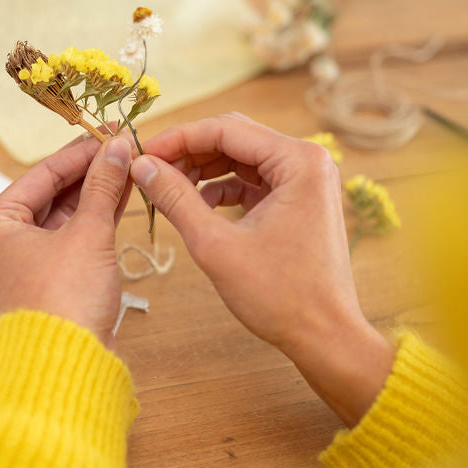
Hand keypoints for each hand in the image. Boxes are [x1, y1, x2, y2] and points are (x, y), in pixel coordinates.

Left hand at [0, 134, 133, 348]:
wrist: (65, 366)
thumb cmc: (63, 300)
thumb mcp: (87, 234)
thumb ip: (103, 186)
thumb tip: (117, 146)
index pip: (42, 172)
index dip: (81, 151)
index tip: (112, 131)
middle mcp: (6, 237)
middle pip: (54, 190)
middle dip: (92, 170)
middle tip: (126, 144)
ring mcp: (30, 258)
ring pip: (68, 212)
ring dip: (99, 190)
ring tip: (131, 163)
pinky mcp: (54, 276)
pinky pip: (77, 233)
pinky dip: (99, 215)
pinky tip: (125, 192)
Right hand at [131, 113, 394, 425]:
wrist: (325, 337)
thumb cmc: (280, 296)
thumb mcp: (216, 245)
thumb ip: (176, 199)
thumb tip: (141, 166)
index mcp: (299, 161)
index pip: (226, 129)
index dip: (178, 138)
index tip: (142, 152)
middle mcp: (308, 161)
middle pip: (235, 138)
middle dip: (189, 152)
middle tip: (149, 168)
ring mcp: (306, 181)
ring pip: (241, 158)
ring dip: (203, 170)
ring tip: (167, 188)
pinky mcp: (298, 201)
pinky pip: (253, 181)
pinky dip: (222, 189)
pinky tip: (196, 206)